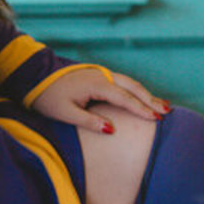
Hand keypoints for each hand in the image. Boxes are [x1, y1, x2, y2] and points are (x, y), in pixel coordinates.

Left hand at [29, 66, 169, 134]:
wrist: (35, 78)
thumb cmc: (48, 97)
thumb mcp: (65, 113)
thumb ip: (89, 122)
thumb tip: (112, 130)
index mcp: (95, 85)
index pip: (124, 98)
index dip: (141, 109)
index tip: (156, 119)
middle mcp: (102, 76)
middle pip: (132, 87)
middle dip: (150, 100)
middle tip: (167, 111)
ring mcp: (101, 74)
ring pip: (129, 83)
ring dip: (146, 94)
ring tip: (162, 105)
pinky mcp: (98, 76)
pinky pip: (122, 83)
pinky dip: (135, 90)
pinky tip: (142, 97)